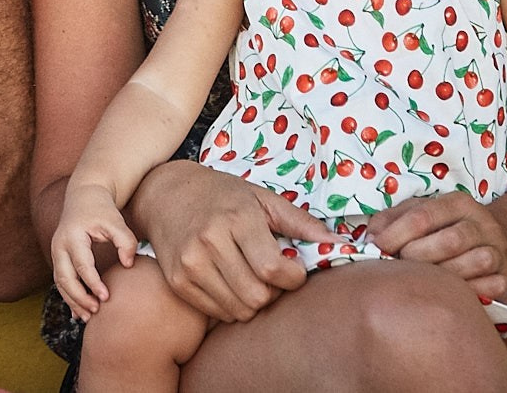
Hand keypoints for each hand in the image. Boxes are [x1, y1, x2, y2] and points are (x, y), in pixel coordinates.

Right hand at [51, 184, 137, 319]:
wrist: (84, 197)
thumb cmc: (102, 210)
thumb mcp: (116, 221)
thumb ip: (126, 241)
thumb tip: (128, 264)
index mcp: (73, 236)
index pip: (81, 264)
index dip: (92, 283)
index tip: (106, 297)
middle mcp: (59, 245)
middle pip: (64, 278)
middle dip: (79, 297)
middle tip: (96, 311)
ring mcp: (56, 252)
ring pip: (60, 283)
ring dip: (72, 301)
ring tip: (89, 317)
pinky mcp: (59, 258)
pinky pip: (60, 282)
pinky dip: (69, 297)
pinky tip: (78, 313)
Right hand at [129, 159, 338, 322]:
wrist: (165, 194)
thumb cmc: (221, 195)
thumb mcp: (262, 198)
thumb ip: (301, 223)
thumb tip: (340, 244)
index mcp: (236, 218)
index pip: (273, 269)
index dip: (293, 277)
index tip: (294, 269)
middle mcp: (209, 241)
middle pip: (257, 297)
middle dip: (274, 293)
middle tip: (272, 276)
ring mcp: (190, 263)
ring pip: (238, 310)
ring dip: (253, 302)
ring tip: (250, 278)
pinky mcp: (177, 281)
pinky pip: (217, 313)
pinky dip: (230, 305)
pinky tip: (230, 282)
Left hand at [365, 192, 506, 302]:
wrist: (504, 245)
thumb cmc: (449, 229)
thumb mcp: (423, 213)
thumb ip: (393, 219)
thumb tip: (370, 236)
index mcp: (458, 203)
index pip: (424, 216)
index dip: (396, 233)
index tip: (378, 247)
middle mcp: (482, 224)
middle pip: (449, 240)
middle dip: (418, 256)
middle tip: (400, 267)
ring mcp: (498, 251)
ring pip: (473, 263)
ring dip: (443, 276)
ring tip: (423, 282)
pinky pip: (490, 287)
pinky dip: (469, 292)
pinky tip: (450, 294)